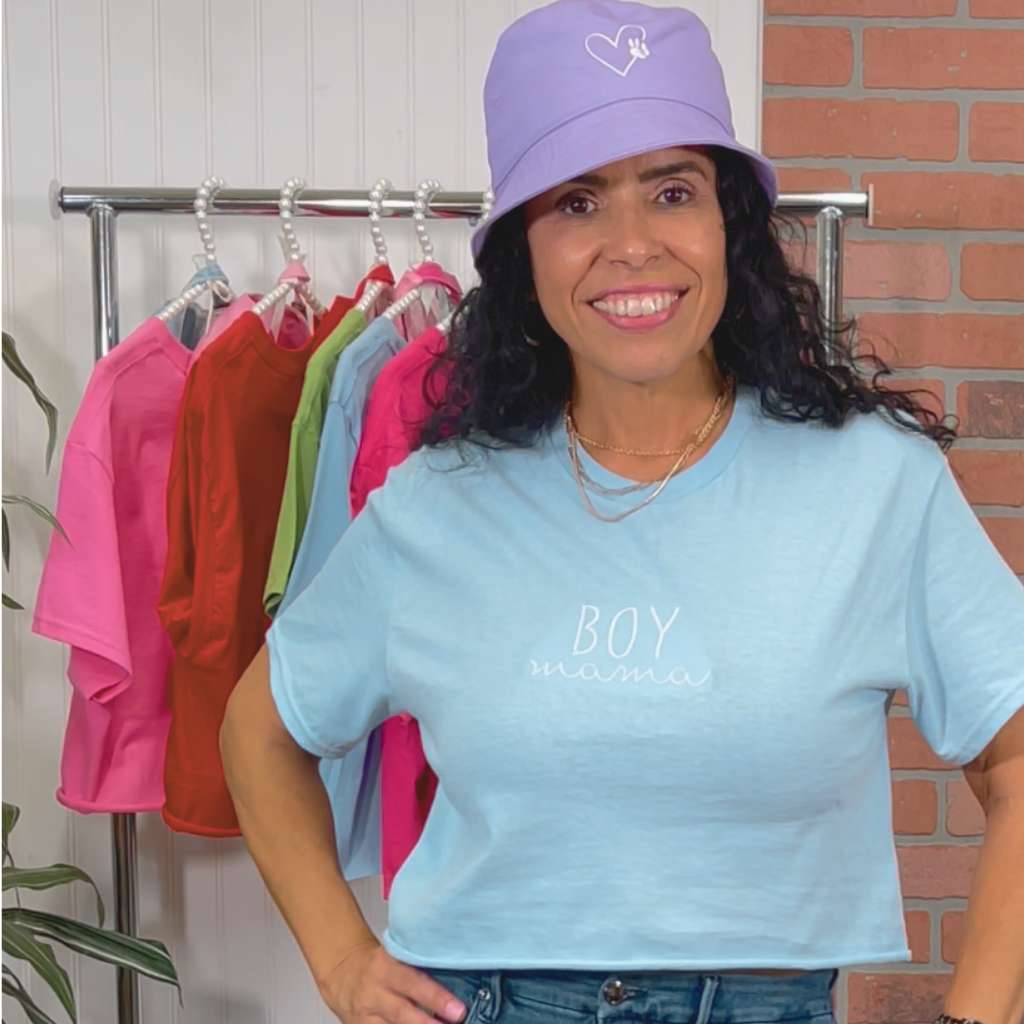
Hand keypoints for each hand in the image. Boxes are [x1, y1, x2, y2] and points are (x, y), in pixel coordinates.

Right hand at [319, 939, 469, 1022]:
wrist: (342, 972)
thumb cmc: (379, 963)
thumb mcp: (394, 955)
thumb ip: (417, 966)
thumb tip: (458, 977)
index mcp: (385, 968)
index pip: (413, 982)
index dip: (436, 997)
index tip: (459, 1010)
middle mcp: (374, 993)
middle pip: (402, 1013)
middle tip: (455, 1023)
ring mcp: (365, 1016)